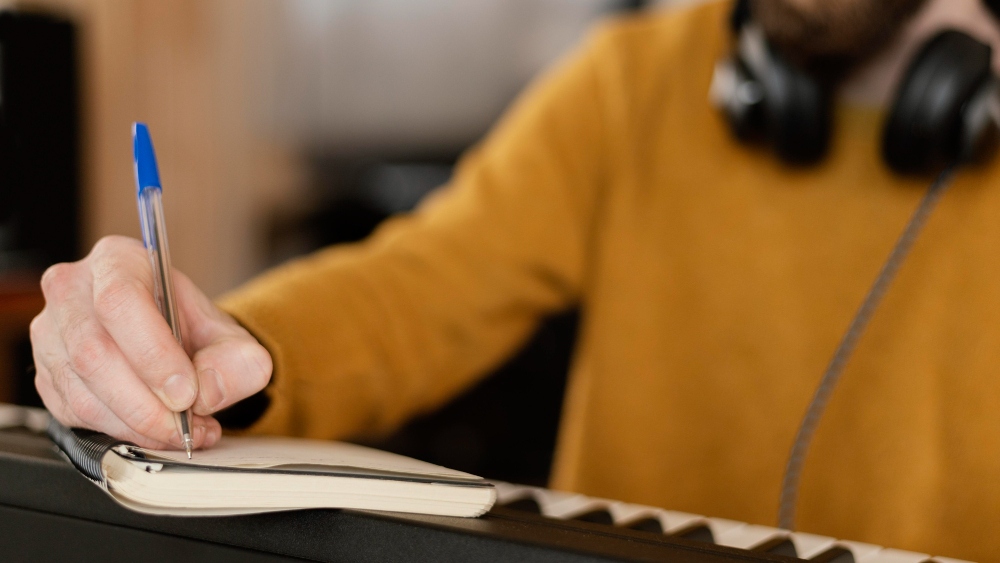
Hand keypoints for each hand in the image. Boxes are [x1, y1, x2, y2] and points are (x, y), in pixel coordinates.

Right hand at [30, 235, 272, 449]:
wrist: (171, 343)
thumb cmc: (192, 330)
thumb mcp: (231, 338)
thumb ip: (236, 360)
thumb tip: (208, 391)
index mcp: (118, 261)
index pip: (120, 300)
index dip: (153, 353)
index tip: (186, 392)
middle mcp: (72, 292)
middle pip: (94, 352)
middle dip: (146, 402)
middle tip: (186, 425)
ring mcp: (51, 335)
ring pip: (82, 391)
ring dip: (137, 424)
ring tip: (183, 431)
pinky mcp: (46, 376)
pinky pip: (75, 414)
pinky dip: (120, 432)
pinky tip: (156, 431)